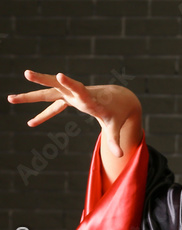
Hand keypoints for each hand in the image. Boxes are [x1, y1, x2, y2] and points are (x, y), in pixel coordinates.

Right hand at [8, 70, 140, 157]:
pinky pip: (53, 105)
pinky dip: (44, 114)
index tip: (60, 75)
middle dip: (42, 80)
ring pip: (51, 92)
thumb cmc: (118, 113)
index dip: (70, 84)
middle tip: (27, 73)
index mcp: (92, 100)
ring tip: (11, 98)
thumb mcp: (116, 126)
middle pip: (59, 87)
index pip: (80, 90)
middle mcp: (80, 95)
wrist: (120, 99)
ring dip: (32, 95)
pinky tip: (31, 123)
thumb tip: (121, 156)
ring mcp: (73, 95)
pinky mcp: (70, 98)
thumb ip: (115, 140)